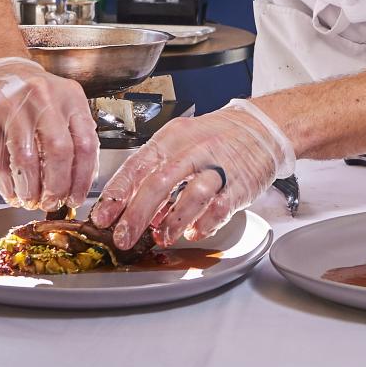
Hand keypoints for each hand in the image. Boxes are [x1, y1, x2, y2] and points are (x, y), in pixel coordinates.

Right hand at [0, 56, 99, 210]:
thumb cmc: (28, 92)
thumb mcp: (60, 101)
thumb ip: (72, 132)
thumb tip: (80, 178)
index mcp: (70, 97)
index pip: (86, 142)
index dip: (83, 177)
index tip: (77, 196)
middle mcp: (45, 100)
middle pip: (59, 152)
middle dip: (57, 186)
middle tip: (53, 203)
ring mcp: (14, 108)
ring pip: (28, 158)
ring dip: (30, 188)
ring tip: (31, 200)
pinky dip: (7, 183)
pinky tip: (12, 192)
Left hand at [89, 100, 294, 248]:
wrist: (263, 128)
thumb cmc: (217, 136)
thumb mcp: (182, 141)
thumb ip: (157, 171)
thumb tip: (133, 206)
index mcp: (174, 137)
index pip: (138, 164)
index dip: (117, 193)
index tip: (102, 217)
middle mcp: (196, 149)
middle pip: (160, 182)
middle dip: (137, 214)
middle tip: (124, 237)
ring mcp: (220, 167)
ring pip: (192, 194)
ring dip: (172, 222)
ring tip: (161, 238)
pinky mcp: (241, 185)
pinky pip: (220, 208)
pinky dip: (203, 224)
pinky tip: (193, 232)